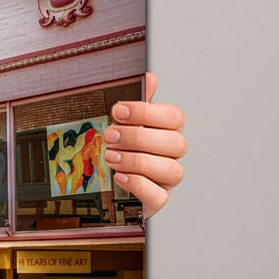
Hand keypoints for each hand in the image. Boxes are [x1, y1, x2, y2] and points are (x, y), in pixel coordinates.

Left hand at [104, 72, 185, 220]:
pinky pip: (158, 196)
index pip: (175, 117)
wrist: (102, 185)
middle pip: (175, 143)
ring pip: (171, 170)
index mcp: (165, 132)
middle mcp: (170, 156)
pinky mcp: (155, 201)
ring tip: (110, 156)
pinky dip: (138, 184)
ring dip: (137, 160)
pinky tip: (119, 176)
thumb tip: (150, 77)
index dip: (147, 112)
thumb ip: (135, 105)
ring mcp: (165, 180)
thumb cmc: (116, 149)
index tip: (118, 110)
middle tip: (110, 135)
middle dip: (138, 137)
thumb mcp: (120, 124)